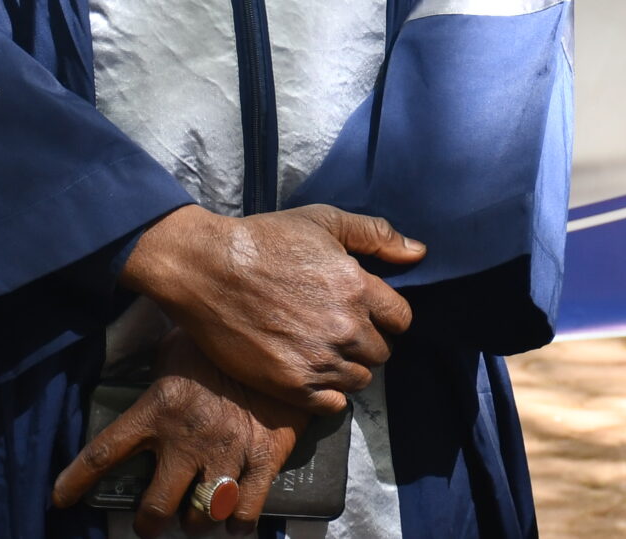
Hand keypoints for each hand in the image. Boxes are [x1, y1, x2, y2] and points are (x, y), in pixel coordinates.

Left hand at [51, 333, 304, 535]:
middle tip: (154, 521)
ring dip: (196, 520)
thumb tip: (139, 383)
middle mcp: (188, 437)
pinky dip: (237, 522)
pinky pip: (246, 510)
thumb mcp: (176, 349)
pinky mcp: (266, 455)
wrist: (285, 330)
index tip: (61, 499)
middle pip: (156, 508)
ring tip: (197, 513)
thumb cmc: (222, 341)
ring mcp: (229, 449)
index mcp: (159, 408)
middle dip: (151, 523)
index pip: (105, 452)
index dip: (76, 481)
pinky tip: (233, 519)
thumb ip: (157, 375)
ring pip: (200, 516)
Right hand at [121, 204, 422, 416]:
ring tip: (321, 350)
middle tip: (338, 330)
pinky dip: (328, 394)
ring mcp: (319, 360)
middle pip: (381, 352)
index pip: (401, 319)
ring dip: (347, 368)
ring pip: (359, 379)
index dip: (385, 316)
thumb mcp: (324, 221)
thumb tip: (419, 253)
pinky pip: (333, 405)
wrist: (207, 269)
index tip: (365, 312)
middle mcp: (346, 328)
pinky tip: (311, 373)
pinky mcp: (291, 385)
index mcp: (358, 288)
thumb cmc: (265, 239)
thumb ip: (376, 235)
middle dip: (366, 342)